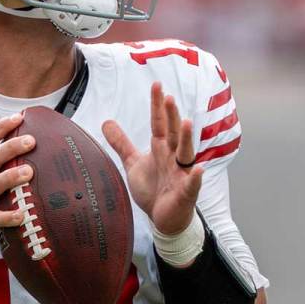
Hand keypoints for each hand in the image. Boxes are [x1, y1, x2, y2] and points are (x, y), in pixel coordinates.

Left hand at [102, 82, 202, 234]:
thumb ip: (121, 143)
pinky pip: (192, 184)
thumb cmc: (152, 189)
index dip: (157, 105)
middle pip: (172, 133)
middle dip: (171, 116)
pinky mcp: (186, 193)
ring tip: (185, 123)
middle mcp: (173, 157)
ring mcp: (181, 174)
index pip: (159, 123)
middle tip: (168, 98)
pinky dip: (195, 178)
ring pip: (185, 153)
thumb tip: (106, 122)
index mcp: (161, 148)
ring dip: (185, 138)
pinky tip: (198, 170)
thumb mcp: (133, 163)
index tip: (156, 85)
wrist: (162, 218)